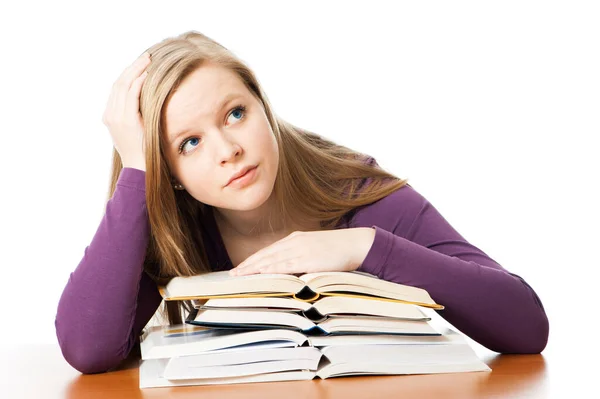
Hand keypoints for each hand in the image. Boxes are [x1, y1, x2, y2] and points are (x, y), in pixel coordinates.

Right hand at [102, 51, 150, 170]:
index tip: (140, 65)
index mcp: (109, 117)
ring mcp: (116, 117)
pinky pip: (131, 95)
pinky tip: (147, 74)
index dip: (128, 74)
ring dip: (137, 70)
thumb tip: (147, 104)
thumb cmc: (143, 152)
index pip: (117, 89)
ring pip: (123, 86)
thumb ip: (135, 117)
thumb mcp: (136, 132)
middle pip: (118, 83)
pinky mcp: (126, 120)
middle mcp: (110, 115)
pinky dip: (139, 82)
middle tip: (145, 57)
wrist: (139, 168)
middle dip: (132, 68)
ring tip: (148, 60)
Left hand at [229, 228, 375, 275]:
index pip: (268, 251)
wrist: (358, 243)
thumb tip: (288, 269)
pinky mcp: (309, 259)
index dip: (252, 260)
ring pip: (271, 260)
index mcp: (296, 238)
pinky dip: (271, 270)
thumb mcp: (316, 248)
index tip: (240, 268)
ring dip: (254, 269)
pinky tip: (261, 275)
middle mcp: (295, 242)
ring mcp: (301, 250)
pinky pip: (286, 266)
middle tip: (232, 275)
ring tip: (240, 277)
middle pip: (265, 255)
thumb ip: (301, 256)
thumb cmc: (339, 248)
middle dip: (247, 265)